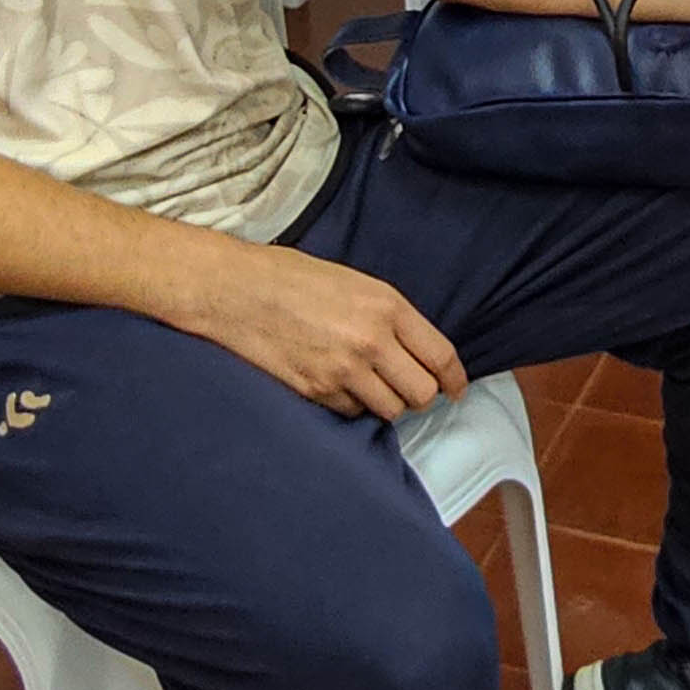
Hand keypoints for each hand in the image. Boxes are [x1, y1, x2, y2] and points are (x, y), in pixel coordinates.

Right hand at [196, 240, 465, 420]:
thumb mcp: (353, 282)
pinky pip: (352, 412)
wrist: (234, 290)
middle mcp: (371, 341)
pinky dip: (351, 405)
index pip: (440, 356)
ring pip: (390, 410)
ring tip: (366, 383)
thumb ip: (388, 316)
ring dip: (384, 402)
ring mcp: (343, 370)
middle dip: (419, 395)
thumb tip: (415, 350)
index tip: (456, 389)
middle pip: (422, 393)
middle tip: (406, 387)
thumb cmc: (289, 278)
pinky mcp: (316, 390)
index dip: (455, 379)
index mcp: (386, 306)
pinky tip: (335, 382)